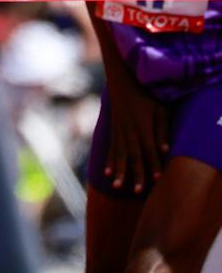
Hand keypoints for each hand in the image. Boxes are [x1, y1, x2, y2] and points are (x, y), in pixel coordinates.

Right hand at [103, 73, 169, 193]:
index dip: (154, 164)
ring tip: (118, 187)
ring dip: (119, 172)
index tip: (157, 180)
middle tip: (139, 191)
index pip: (150, 150)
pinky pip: (111, 149)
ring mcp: (119, 131)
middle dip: (137, 174)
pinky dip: (109, 161)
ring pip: (120, 155)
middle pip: (134, 156)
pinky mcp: (113, 130)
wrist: (123, 80)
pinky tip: (107, 173)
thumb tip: (165, 149)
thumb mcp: (160, 109)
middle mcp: (129, 131)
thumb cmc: (147, 94)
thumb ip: (163, 129)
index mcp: (143, 126)